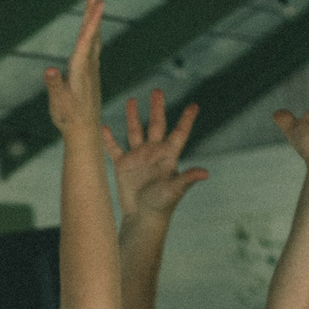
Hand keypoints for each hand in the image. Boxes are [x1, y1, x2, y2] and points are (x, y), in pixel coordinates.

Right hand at [43, 0, 106, 140]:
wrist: (85, 132)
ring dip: (93, 19)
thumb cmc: (68, 118)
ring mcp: (91, 70)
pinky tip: (92, 29)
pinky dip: (92, 33)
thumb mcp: (58, 103)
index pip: (86, 42)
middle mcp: (89, 67)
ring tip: (95, 1)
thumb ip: (55, 85)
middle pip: (91, 34)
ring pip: (93, 39)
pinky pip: (92, 47)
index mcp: (81, 71)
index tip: (99, 4)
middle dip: (93, 12)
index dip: (92, 22)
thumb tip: (50, 69)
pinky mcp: (90, 74)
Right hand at [106, 90, 207, 221]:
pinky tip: (102, 127)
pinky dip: (108, 138)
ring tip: (131, 100)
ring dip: (133, 116)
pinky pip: (115, 148)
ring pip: (135, 131)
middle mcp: (154, 153)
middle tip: (157, 91)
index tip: (195, 105)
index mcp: (169, 156)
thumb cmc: (162, 205)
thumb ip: (187, 178)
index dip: (187, 119)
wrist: (143, 217)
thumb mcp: (175, 190)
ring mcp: (138, 157)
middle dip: (156, 108)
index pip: (179, 133)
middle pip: (156, 125)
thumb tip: (205, 173)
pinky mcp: (123, 165)